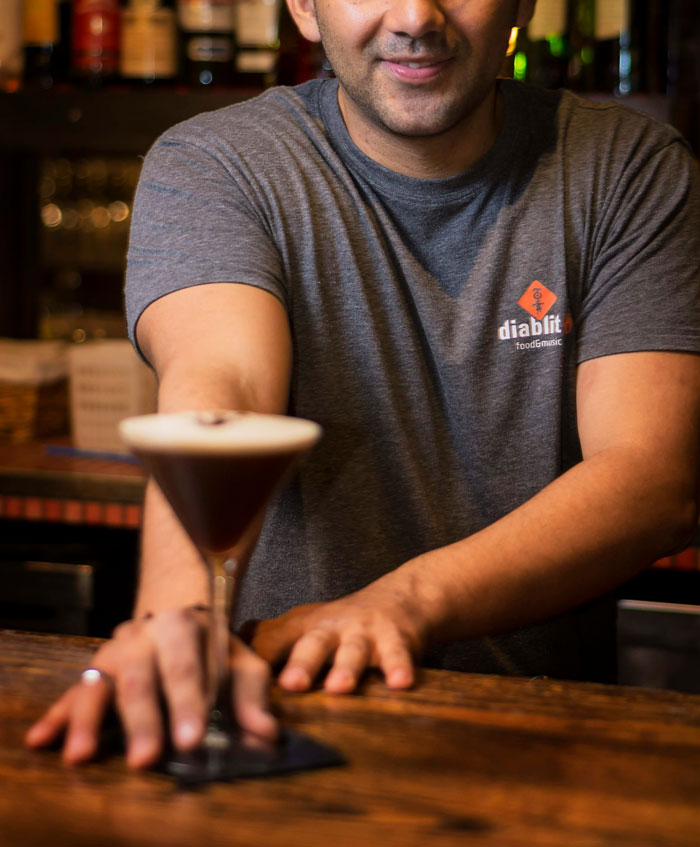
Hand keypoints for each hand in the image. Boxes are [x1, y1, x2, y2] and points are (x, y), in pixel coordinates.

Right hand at [25, 607, 277, 767]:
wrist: (174, 608)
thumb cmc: (211, 646)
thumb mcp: (239, 663)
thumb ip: (252, 698)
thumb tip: (268, 735)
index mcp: (182, 627)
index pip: (186, 667)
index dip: (187, 702)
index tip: (191, 738)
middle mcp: (142, 637)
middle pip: (140, 679)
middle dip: (143, 720)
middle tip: (146, 758)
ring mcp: (112, 653)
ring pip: (97, 684)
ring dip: (87, 721)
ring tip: (80, 754)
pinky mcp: (93, 673)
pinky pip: (71, 693)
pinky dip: (57, 716)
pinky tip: (41, 738)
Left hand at [248, 580, 426, 694]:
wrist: (399, 598)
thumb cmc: (340, 624)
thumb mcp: (302, 627)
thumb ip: (268, 642)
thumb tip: (222, 657)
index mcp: (301, 629)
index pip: (270, 642)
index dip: (253, 660)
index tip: (235, 682)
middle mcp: (329, 629)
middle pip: (311, 645)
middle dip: (301, 665)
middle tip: (290, 684)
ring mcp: (363, 633)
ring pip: (353, 651)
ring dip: (346, 668)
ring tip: (340, 686)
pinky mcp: (396, 638)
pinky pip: (398, 654)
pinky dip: (399, 667)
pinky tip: (400, 683)